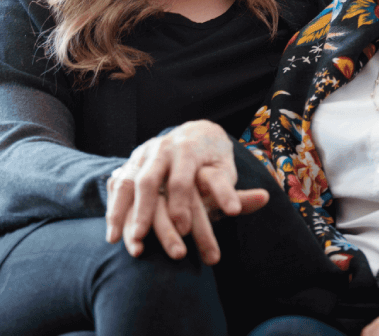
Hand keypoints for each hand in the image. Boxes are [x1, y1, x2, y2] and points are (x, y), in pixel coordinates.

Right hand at [105, 120, 268, 262]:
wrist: (193, 134)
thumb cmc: (213, 159)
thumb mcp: (225, 171)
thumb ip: (236, 189)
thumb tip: (264, 199)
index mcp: (187, 148)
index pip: (182, 178)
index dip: (182, 204)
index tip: (185, 230)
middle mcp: (161, 149)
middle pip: (148, 181)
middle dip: (145, 213)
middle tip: (144, 242)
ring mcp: (141, 156)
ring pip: (127, 184)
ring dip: (123, 215)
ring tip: (128, 244)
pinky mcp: (129, 164)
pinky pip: (115, 188)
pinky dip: (113, 211)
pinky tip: (114, 237)